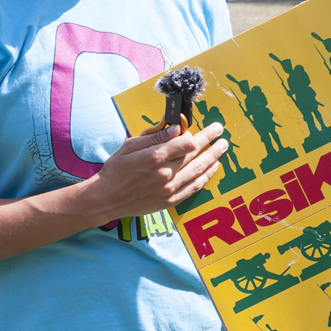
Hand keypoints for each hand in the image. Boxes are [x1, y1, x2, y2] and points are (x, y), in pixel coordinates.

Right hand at [82, 122, 227, 220]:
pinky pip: (194, 187)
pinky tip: (214, 167)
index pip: (185, 143)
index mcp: (154, 157)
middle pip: (194, 154)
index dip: (194, 134)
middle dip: (210, 141)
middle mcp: (165, 173)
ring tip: (223, 147)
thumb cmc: (116, 170)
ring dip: (213, 157)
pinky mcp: (170, 201)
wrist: (107, 199)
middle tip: (220, 130)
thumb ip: (155, 137)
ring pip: (198, 170)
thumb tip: (176, 128)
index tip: (199, 129)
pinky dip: (206, 176)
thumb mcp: (130, 146)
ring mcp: (169, 189)